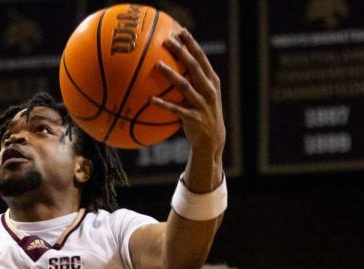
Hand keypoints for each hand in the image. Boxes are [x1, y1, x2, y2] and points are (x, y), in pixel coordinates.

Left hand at [152, 29, 224, 161]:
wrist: (212, 140)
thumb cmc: (203, 113)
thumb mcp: (204, 95)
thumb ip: (194, 81)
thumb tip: (174, 66)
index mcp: (212, 81)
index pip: (202, 58)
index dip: (192, 44)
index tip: (181, 32)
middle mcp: (208, 90)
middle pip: (194, 67)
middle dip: (181, 52)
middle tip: (167, 41)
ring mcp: (202, 104)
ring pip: (185, 86)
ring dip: (171, 75)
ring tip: (157, 65)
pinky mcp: (193, 118)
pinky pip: (176, 110)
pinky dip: (163, 104)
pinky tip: (151, 100)